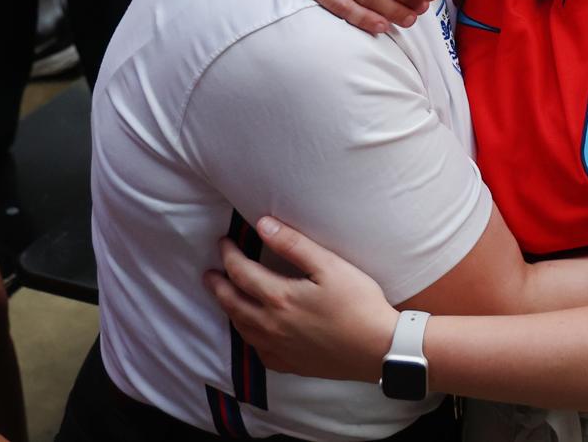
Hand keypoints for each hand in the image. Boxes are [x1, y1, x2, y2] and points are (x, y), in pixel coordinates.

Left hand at [205, 218, 395, 381]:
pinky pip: (257, 350)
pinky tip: (252, 331)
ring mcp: (278, 348)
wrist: (378, 349)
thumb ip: (294, 244)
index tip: (224, 243)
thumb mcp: (330, 266)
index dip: (229, 255)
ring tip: (224, 298)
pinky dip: (248, 336)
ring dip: (228, 310)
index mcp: (278, 298)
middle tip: (209, 274)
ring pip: (241, 328)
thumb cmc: (359, 303)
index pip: (241, 272)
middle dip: (218, 285)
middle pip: (232, 303)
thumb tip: (263, 225)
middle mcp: (270, 325)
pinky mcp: (289, 363)